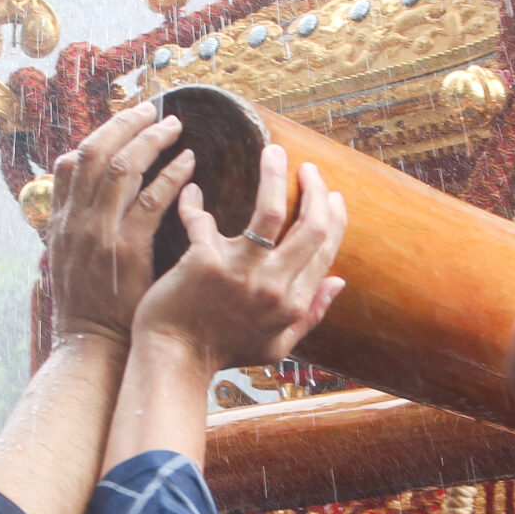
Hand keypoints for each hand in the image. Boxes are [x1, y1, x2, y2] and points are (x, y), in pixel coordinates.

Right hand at [45, 102, 199, 346]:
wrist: (90, 347)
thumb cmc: (90, 310)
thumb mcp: (70, 263)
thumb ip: (76, 226)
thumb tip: (86, 194)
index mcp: (61, 222)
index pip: (72, 163)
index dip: (100, 135)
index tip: (125, 120)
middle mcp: (75, 221)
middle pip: (95, 152)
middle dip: (125, 124)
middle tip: (152, 109)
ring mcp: (98, 233)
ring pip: (121, 168)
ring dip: (150, 140)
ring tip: (174, 127)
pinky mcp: (126, 249)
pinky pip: (150, 200)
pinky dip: (170, 176)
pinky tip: (189, 163)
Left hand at [132, 145, 345, 371]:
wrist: (175, 362)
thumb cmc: (222, 352)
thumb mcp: (276, 345)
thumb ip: (311, 314)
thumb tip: (339, 280)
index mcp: (294, 303)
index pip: (326, 248)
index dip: (334, 215)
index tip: (333, 194)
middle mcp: (274, 286)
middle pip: (310, 224)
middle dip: (314, 189)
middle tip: (306, 167)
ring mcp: (240, 274)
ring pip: (269, 211)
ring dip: (275, 175)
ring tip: (273, 152)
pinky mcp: (204, 263)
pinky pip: (203, 220)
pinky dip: (194, 203)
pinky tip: (190, 191)